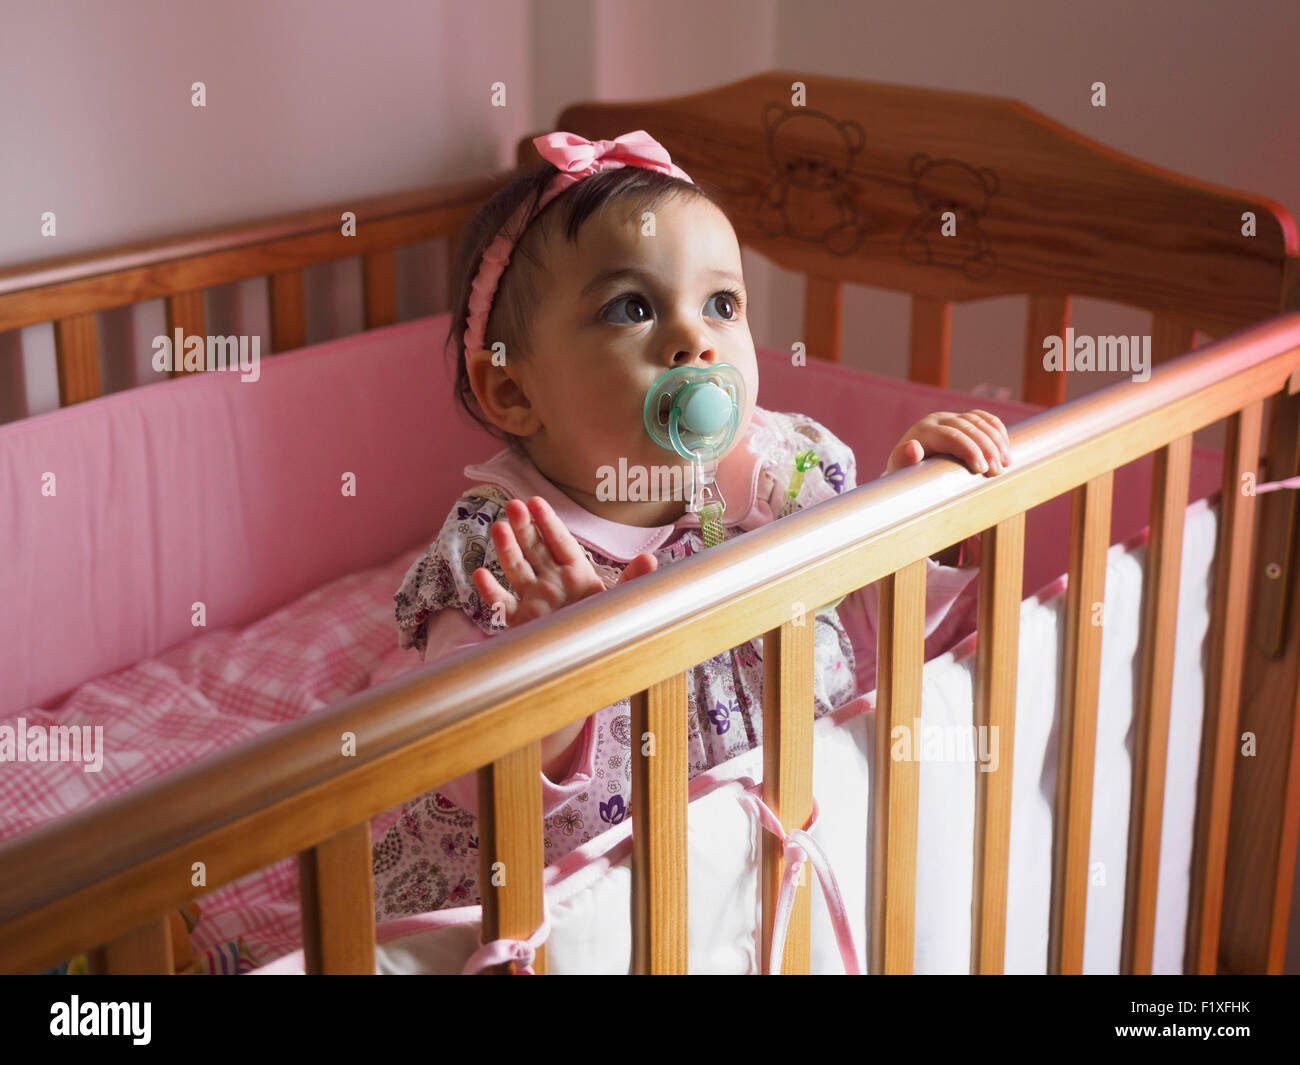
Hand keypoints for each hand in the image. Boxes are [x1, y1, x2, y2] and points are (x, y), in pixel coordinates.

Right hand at [472, 496, 657, 627]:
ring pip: (516, 570)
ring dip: (506, 549)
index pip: (560, 542)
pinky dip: (490, 591)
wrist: (590, 666)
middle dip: (523, 527)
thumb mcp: (622, 603)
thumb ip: (633, 581)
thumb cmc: (607, 629)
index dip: (548, 522)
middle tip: (513, 505)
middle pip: (534, 549)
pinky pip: (501, 605)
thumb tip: (650, 559)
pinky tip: (480, 574)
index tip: (536, 501)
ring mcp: (534, 600)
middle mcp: (552, 583)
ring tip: (498, 528)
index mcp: (577, 574)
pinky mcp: (521, 622)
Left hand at [883, 409, 1012, 477]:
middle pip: (969, 428)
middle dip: (987, 448)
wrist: (909, 470)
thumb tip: (912, 448)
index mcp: (923, 431)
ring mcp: (951, 418)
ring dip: (996, 440)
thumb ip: (903, 460)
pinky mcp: (962, 420)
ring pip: (979, 421)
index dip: (969, 450)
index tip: (982, 470)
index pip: (951, 436)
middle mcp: (937, 420)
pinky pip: (984, 419)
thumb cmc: (906, 475)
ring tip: (1005, 463)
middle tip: (997, 471)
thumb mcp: (901, 471)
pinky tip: (1005, 447)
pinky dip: (997, 430)